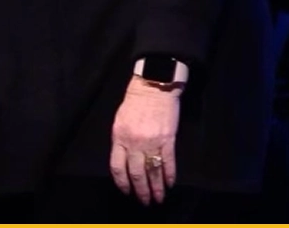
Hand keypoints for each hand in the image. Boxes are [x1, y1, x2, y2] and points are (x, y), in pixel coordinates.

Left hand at [109, 76, 180, 204]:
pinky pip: (168, 162)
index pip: (117, 166)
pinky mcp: (168, 140)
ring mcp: (152, 142)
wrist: (152, 86)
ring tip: (159, 199)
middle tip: (145, 201)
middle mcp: (134, 142)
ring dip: (157, 188)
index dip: (122, 182)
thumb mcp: (120, 120)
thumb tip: (124, 160)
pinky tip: (170, 184)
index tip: (126, 192)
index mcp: (119, 136)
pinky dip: (170, 175)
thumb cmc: (134, 102)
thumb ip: (121, 140)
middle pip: (136, 173)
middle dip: (141, 191)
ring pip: (153, 171)